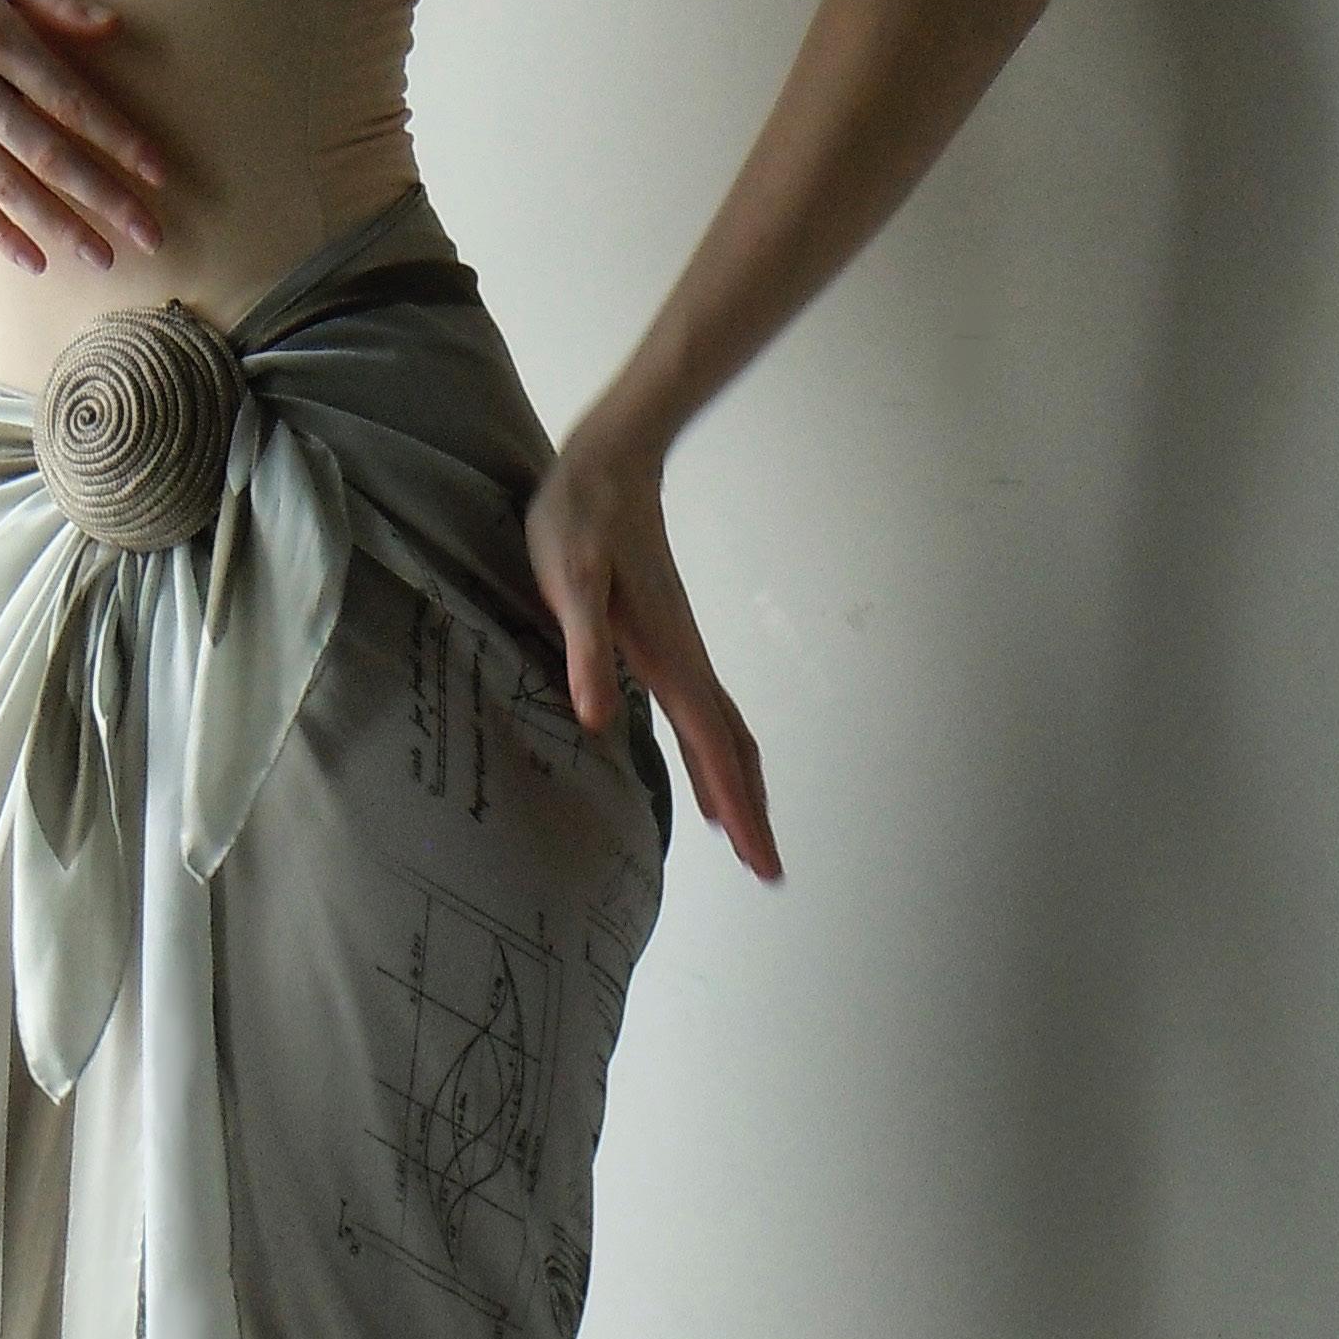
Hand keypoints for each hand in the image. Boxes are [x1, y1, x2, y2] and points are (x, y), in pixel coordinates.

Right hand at [0, 0, 168, 274]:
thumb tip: (111, 26)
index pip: (67, 96)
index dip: (116, 138)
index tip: (157, 172)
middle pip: (46, 150)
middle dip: (103, 196)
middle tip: (149, 235)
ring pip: (6, 182)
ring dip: (59, 225)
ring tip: (102, 258)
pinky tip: (34, 260)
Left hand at [525, 421, 780, 878]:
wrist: (609, 468)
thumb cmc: (581, 522)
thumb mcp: (570, 583)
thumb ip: (585, 650)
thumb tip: (595, 720)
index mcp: (668, 659)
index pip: (714, 747)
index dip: (738, 807)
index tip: (760, 860)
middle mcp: (686, 663)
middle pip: (733, 750)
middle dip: (752, 811)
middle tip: (767, 869)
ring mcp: (682, 653)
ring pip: (724, 734)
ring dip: (739, 787)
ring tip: (745, 838)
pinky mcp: (668, 644)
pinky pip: (705, 716)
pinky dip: (716, 757)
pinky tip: (704, 776)